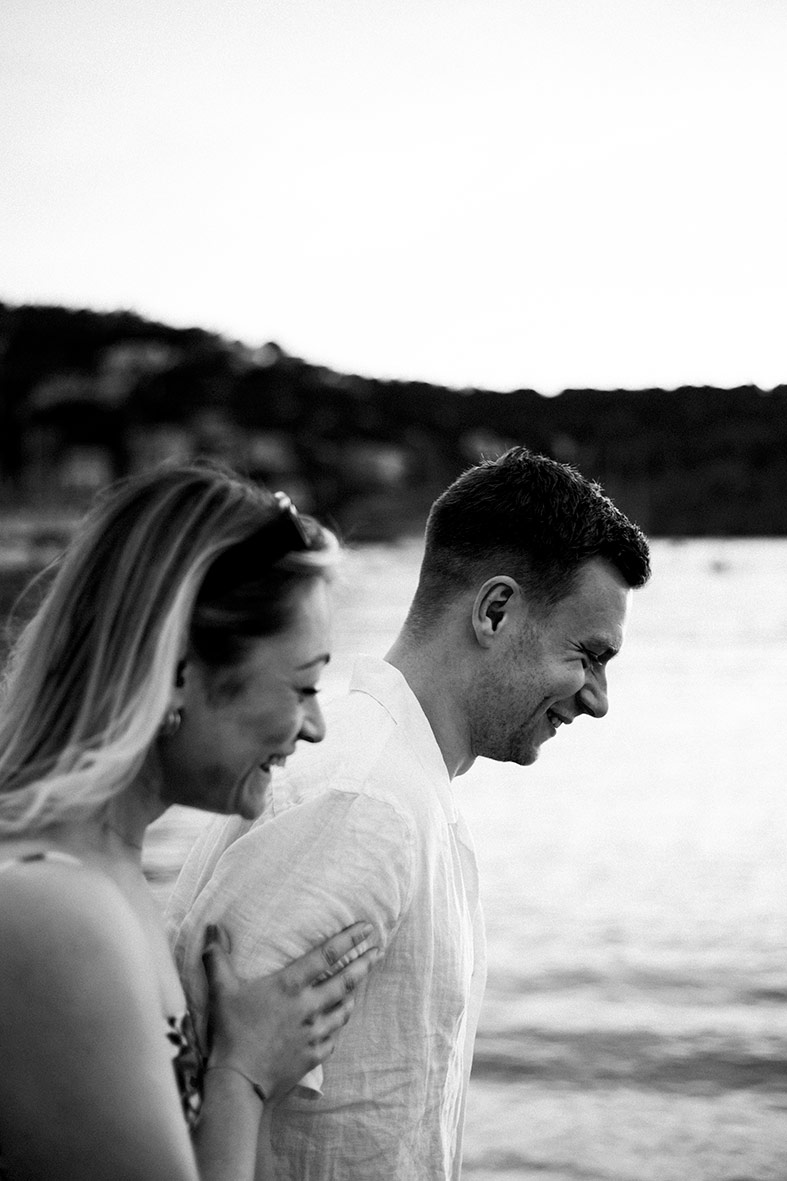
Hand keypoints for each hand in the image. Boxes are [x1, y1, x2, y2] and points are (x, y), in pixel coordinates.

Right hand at [201, 921, 379, 1101]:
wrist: (240, 1081)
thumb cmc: (230, 1032)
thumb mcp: (221, 990)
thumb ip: (218, 957)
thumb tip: (212, 927)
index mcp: (290, 986)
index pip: (327, 955)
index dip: (349, 939)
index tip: (366, 929)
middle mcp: (308, 1006)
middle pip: (345, 981)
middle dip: (364, 964)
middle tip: (377, 951)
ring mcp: (314, 1033)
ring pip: (343, 1011)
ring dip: (352, 997)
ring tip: (357, 988)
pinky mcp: (313, 1055)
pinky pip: (333, 1039)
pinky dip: (337, 1028)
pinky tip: (336, 1025)